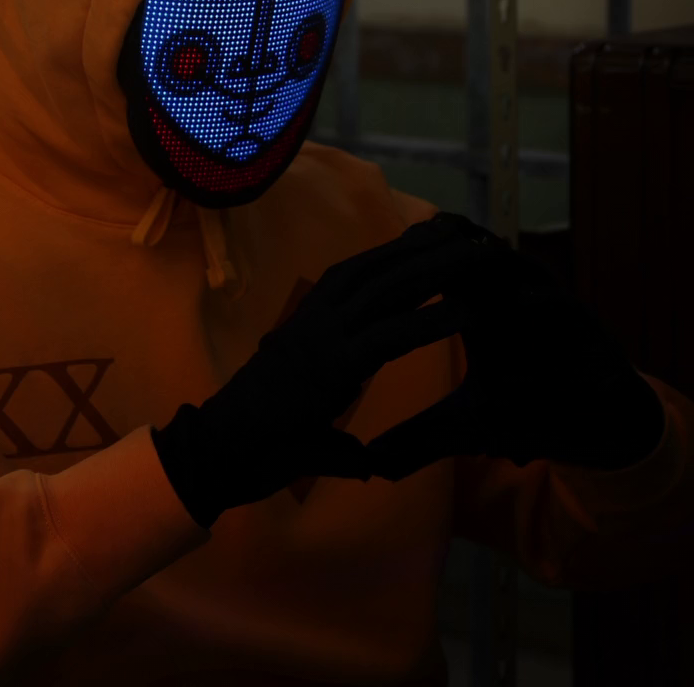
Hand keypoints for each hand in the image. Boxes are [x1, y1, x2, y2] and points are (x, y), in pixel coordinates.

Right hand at [151, 213, 497, 527]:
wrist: (218, 453)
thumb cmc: (257, 442)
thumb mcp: (308, 425)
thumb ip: (342, 438)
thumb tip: (367, 463)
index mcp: (307, 325)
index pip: (356, 276)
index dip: (393, 255)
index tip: (428, 237)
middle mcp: (316, 322)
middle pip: (378, 272)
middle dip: (422, 249)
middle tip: (465, 231)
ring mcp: (324, 340)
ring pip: (388, 292)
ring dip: (433, 270)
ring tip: (475, 256)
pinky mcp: (334, 367)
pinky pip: (389, 337)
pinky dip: (427, 323)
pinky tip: (464, 312)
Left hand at [365, 229, 664, 480]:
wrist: (596, 423)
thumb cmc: (530, 413)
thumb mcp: (466, 428)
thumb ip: (420, 438)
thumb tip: (372, 463)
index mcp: (478, 307)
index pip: (434, 268)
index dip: (401, 265)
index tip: (363, 275)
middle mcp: (508, 293)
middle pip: (467, 249)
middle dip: (435, 249)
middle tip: (400, 250)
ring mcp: (544, 300)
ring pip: (510, 266)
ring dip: (481, 263)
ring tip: (447, 265)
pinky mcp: (579, 319)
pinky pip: (553, 301)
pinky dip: (530, 301)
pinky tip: (506, 307)